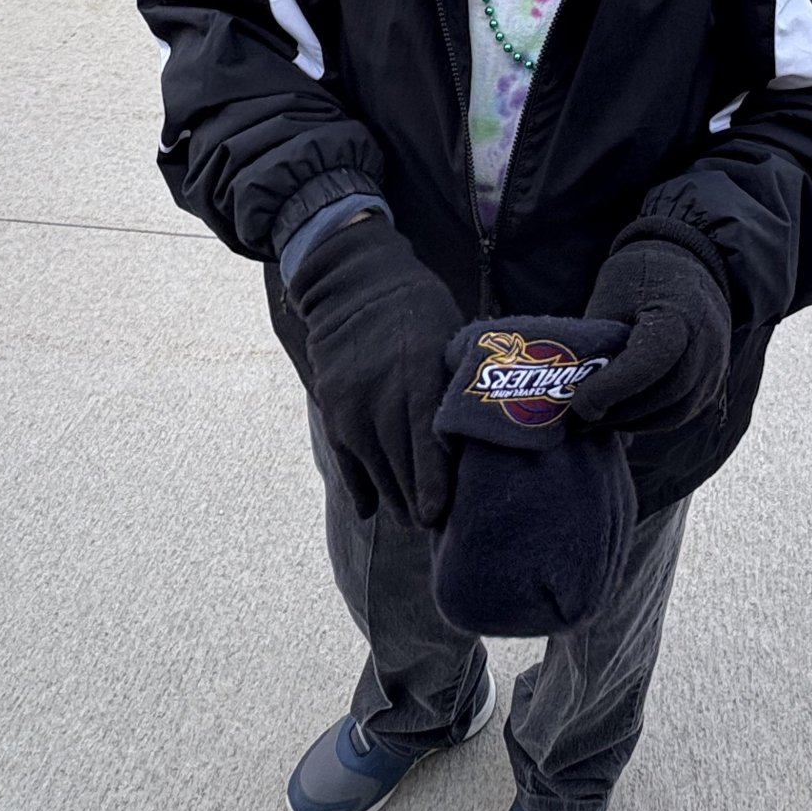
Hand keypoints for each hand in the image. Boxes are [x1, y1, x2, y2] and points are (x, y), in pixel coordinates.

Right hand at [288, 211, 460, 527]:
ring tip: (417, 517)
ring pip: (376, 473)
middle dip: (421, 502)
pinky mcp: (332, 412)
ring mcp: (350, 406)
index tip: (439, 516)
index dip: (432, 486)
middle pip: (401, 468)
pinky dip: (365, 489)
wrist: (355, 285)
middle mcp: (379, 394)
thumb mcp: (448, 339)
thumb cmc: (420, 312)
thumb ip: (456, 388)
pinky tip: (378, 508)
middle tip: (443, 525)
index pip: (424, 442)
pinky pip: (348, 465)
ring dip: (397, 499)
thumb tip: (480, 438)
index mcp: (417, 373)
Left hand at [570, 235, 731, 434]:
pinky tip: (626, 415)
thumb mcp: (612, 295)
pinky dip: (652, 420)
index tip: (581, 403)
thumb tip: (571, 387)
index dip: (610, 388)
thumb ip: (599, 341)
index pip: (646, 364)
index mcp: (678, 316)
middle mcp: (705, 344)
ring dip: (635, 422)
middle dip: (620, 413)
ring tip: (601, 419)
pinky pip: (683, 412)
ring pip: (674, 413)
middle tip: (584, 419)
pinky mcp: (714, 381)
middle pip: (663, 396)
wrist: (686, 264)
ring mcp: (715, 366)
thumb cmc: (641, 275)